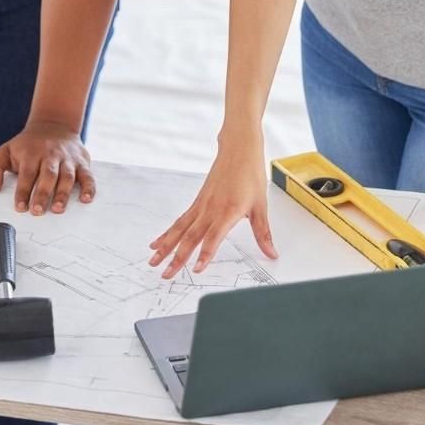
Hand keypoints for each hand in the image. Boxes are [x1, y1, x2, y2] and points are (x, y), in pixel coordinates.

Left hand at [0, 120, 96, 214]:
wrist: (54, 124)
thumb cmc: (29, 144)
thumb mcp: (6, 150)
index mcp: (31, 153)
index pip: (27, 174)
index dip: (23, 191)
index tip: (20, 206)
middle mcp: (50, 155)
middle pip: (48, 175)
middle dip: (43, 194)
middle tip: (37, 211)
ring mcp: (67, 159)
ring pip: (67, 176)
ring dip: (63, 193)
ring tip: (58, 208)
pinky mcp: (82, 162)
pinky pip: (87, 175)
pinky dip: (89, 187)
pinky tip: (86, 198)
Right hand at [148, 149, 277, 278]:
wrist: (239, 150)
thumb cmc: (250, 174)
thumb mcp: (261, 206)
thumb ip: (263, 233)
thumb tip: (271, 253)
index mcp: (227, 212)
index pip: (213, 238)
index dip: (205, 255)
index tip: (197, 269)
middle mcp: (210, 210)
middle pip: (190, 238)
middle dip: (177, 258)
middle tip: (166, 274)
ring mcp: (201, 206)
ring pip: (180, 230)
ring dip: (166, 246)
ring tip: (153, 260)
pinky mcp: (197, 202)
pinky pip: (180, 221)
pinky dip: (168, 233)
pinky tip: (158, 242)